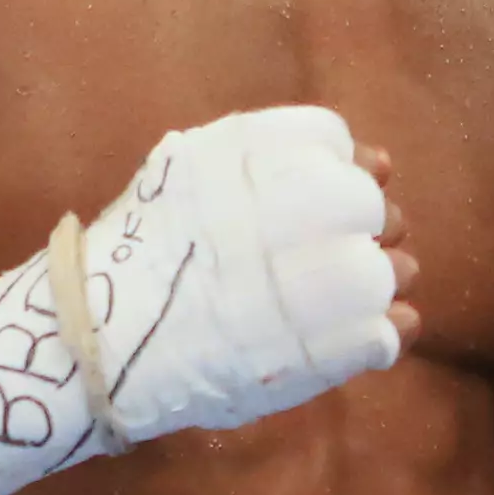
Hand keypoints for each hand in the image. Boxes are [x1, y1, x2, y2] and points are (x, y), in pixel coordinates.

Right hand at [89, 112, 416, 437]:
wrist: (100, 342)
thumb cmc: (139, 257)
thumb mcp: (186, 174)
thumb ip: (266, 159)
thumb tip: (374, 163)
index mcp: (257, 160)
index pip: (337, 147)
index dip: (342, 173)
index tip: (326, 202)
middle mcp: (300, 208)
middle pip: (371, 206)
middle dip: (365, 227)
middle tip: (337, 253)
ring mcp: (322, 280)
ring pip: (392, 269)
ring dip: (380, 281)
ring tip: (346, 301)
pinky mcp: (332, 347)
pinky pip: (393, 329)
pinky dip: (388, 330)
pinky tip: (363, 335)